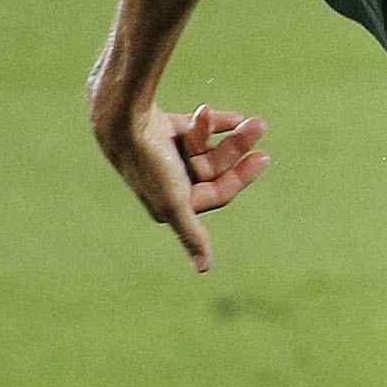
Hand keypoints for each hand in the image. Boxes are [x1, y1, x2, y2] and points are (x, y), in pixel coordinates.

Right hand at [99, 101, 269, 269]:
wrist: (122, 118)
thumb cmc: (149, 162)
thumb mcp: (174, 203)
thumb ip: (191, 234)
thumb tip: (203, 270)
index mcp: (171, 201)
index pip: (218, 191)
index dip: (243, 177)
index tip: (264, 157)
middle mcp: (167, 180)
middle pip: (215, 167)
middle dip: (237, 147)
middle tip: (259, 126)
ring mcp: (163, 154)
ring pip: (207, 147)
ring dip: (229, 133)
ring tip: (249, 119)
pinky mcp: (160, 129)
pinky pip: (193, 128)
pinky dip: (213, 122)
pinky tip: (233, 116)